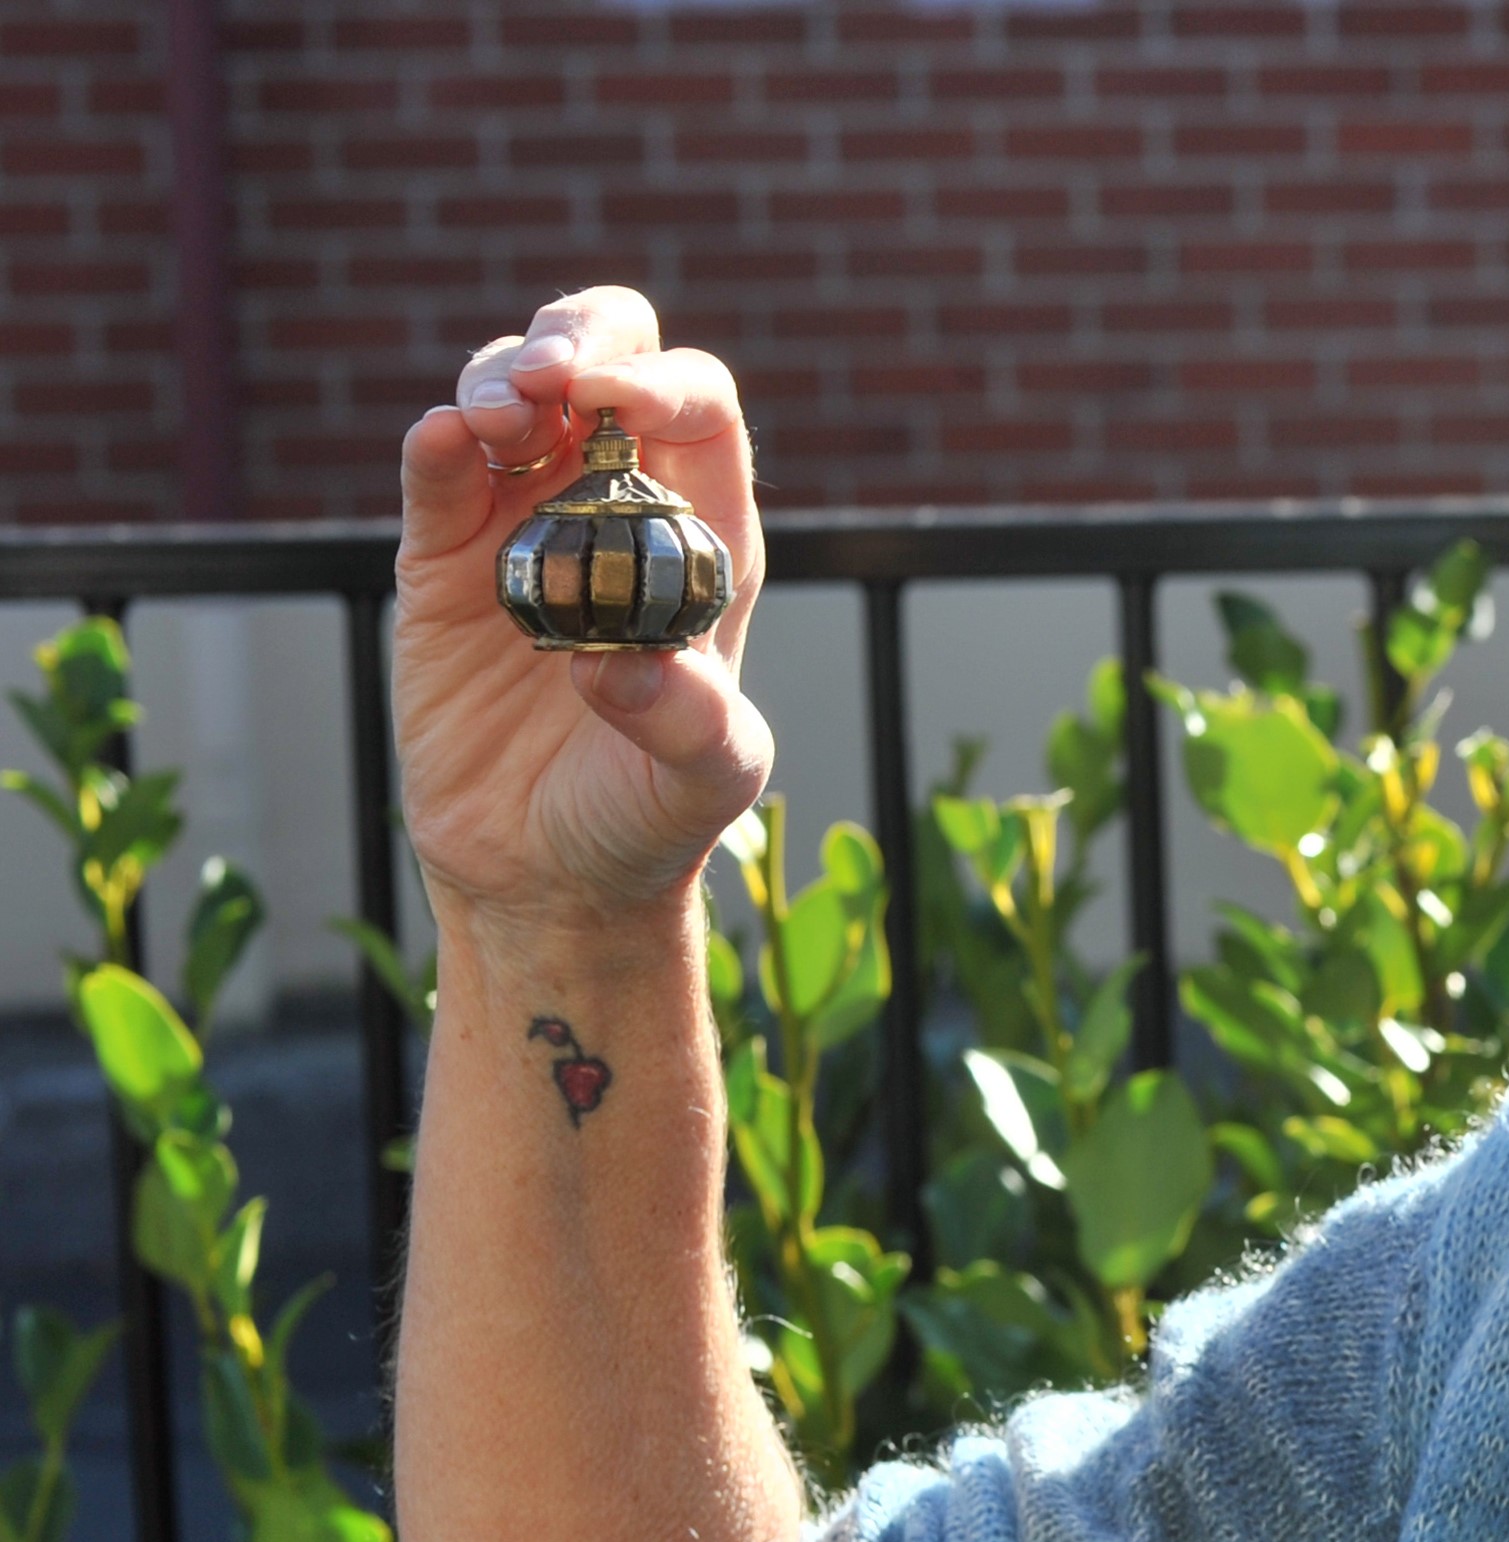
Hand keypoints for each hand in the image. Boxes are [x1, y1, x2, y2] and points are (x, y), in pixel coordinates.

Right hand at [394, 286, 772, 938]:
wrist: (545, 872)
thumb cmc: (648, 817)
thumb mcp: (704, 780)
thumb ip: (689, 722)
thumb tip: (625, 663)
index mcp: (700, 537)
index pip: (701, 411)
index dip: (664, 383)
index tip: (619, 402)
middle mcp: (615, 505)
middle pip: (610, 359)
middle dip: (582, 336)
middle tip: (550, 375)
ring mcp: (524, 522)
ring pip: (513, 391)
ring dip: (501, 377)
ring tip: (500, 419)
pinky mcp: (443, 559)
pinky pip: (439, 472)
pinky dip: (439, 442)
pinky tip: (447, 442)